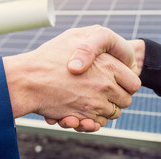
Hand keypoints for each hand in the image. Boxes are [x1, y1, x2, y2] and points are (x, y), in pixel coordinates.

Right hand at [2, 25, 140, 125]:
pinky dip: (93, 120)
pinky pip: (98, 124)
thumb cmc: (49, 56)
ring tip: (92, 100)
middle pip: (126, 101)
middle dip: (118, 98)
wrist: (27, 78)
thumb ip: (96, 41)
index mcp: (108, 64)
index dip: (127, 84)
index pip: (134, 83)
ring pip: (114, 114)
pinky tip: (83, 110)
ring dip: (106, 110)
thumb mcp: (76, 36)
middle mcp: (105, 84)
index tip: (119, 83)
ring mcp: (95, 102)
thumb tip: (109, 47)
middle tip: (106, 93)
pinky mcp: (83, 116)